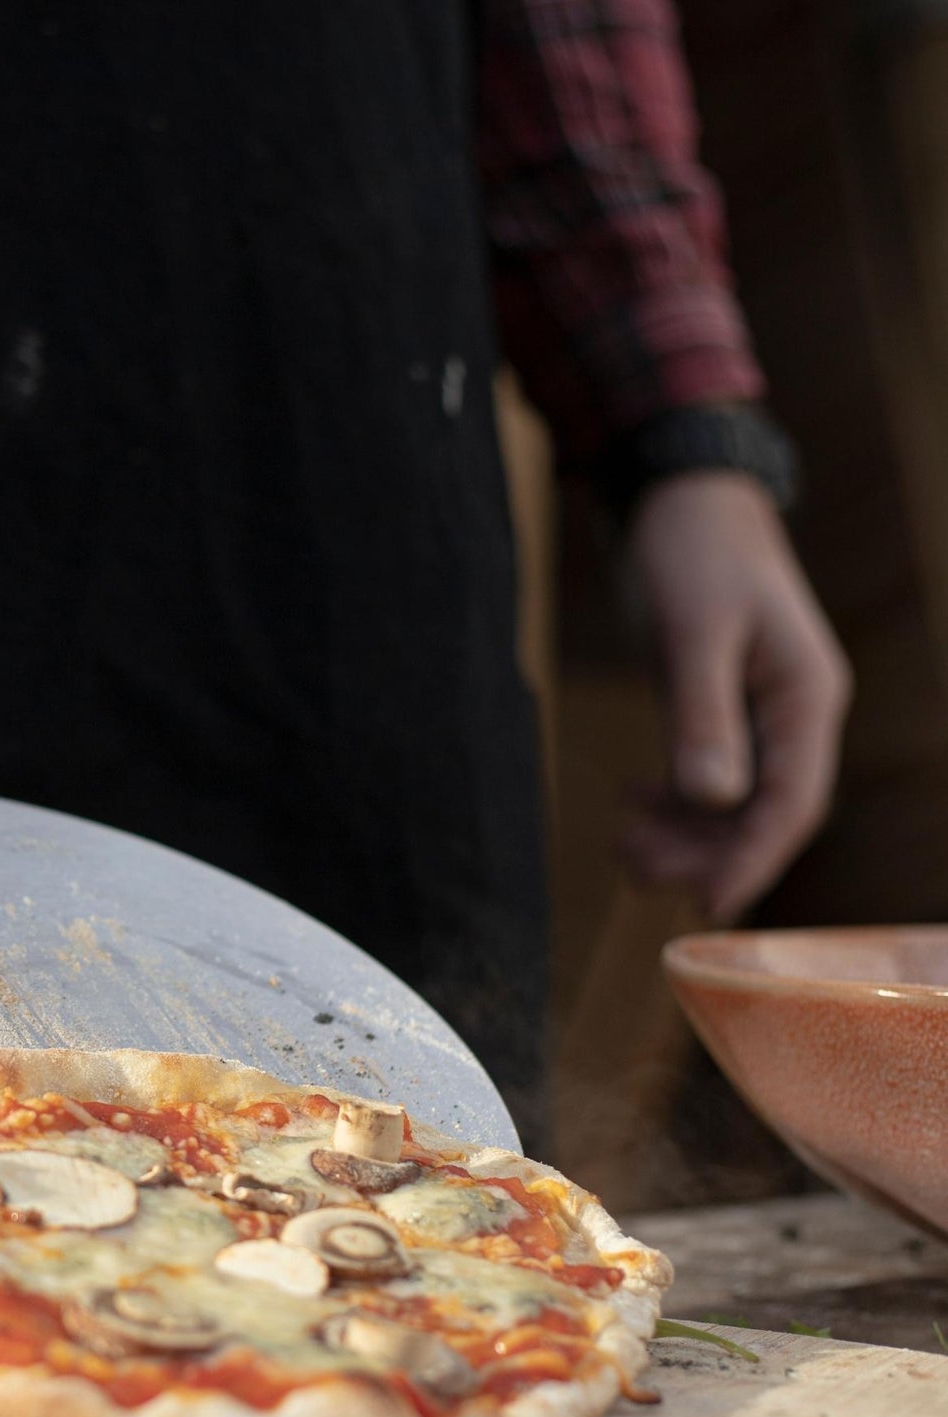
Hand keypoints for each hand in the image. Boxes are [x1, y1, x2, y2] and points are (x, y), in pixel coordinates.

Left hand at [617, 472, 851, 920]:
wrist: (681, 494)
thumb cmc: (692, 552)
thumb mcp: (693, 634)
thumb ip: (702, 715)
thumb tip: (713, 800)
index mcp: (806, 698)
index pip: (793, 803)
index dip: (753, 860)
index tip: (709, 907)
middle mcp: (795, 712)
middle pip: (765, 813)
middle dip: (705, 852)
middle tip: (634, 868)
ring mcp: (762, 709)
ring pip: (735, 800)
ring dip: (685, 833)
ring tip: (624, 849)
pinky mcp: (725, 703)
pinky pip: (713, 773)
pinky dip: (676, 799)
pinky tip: (633, 802)